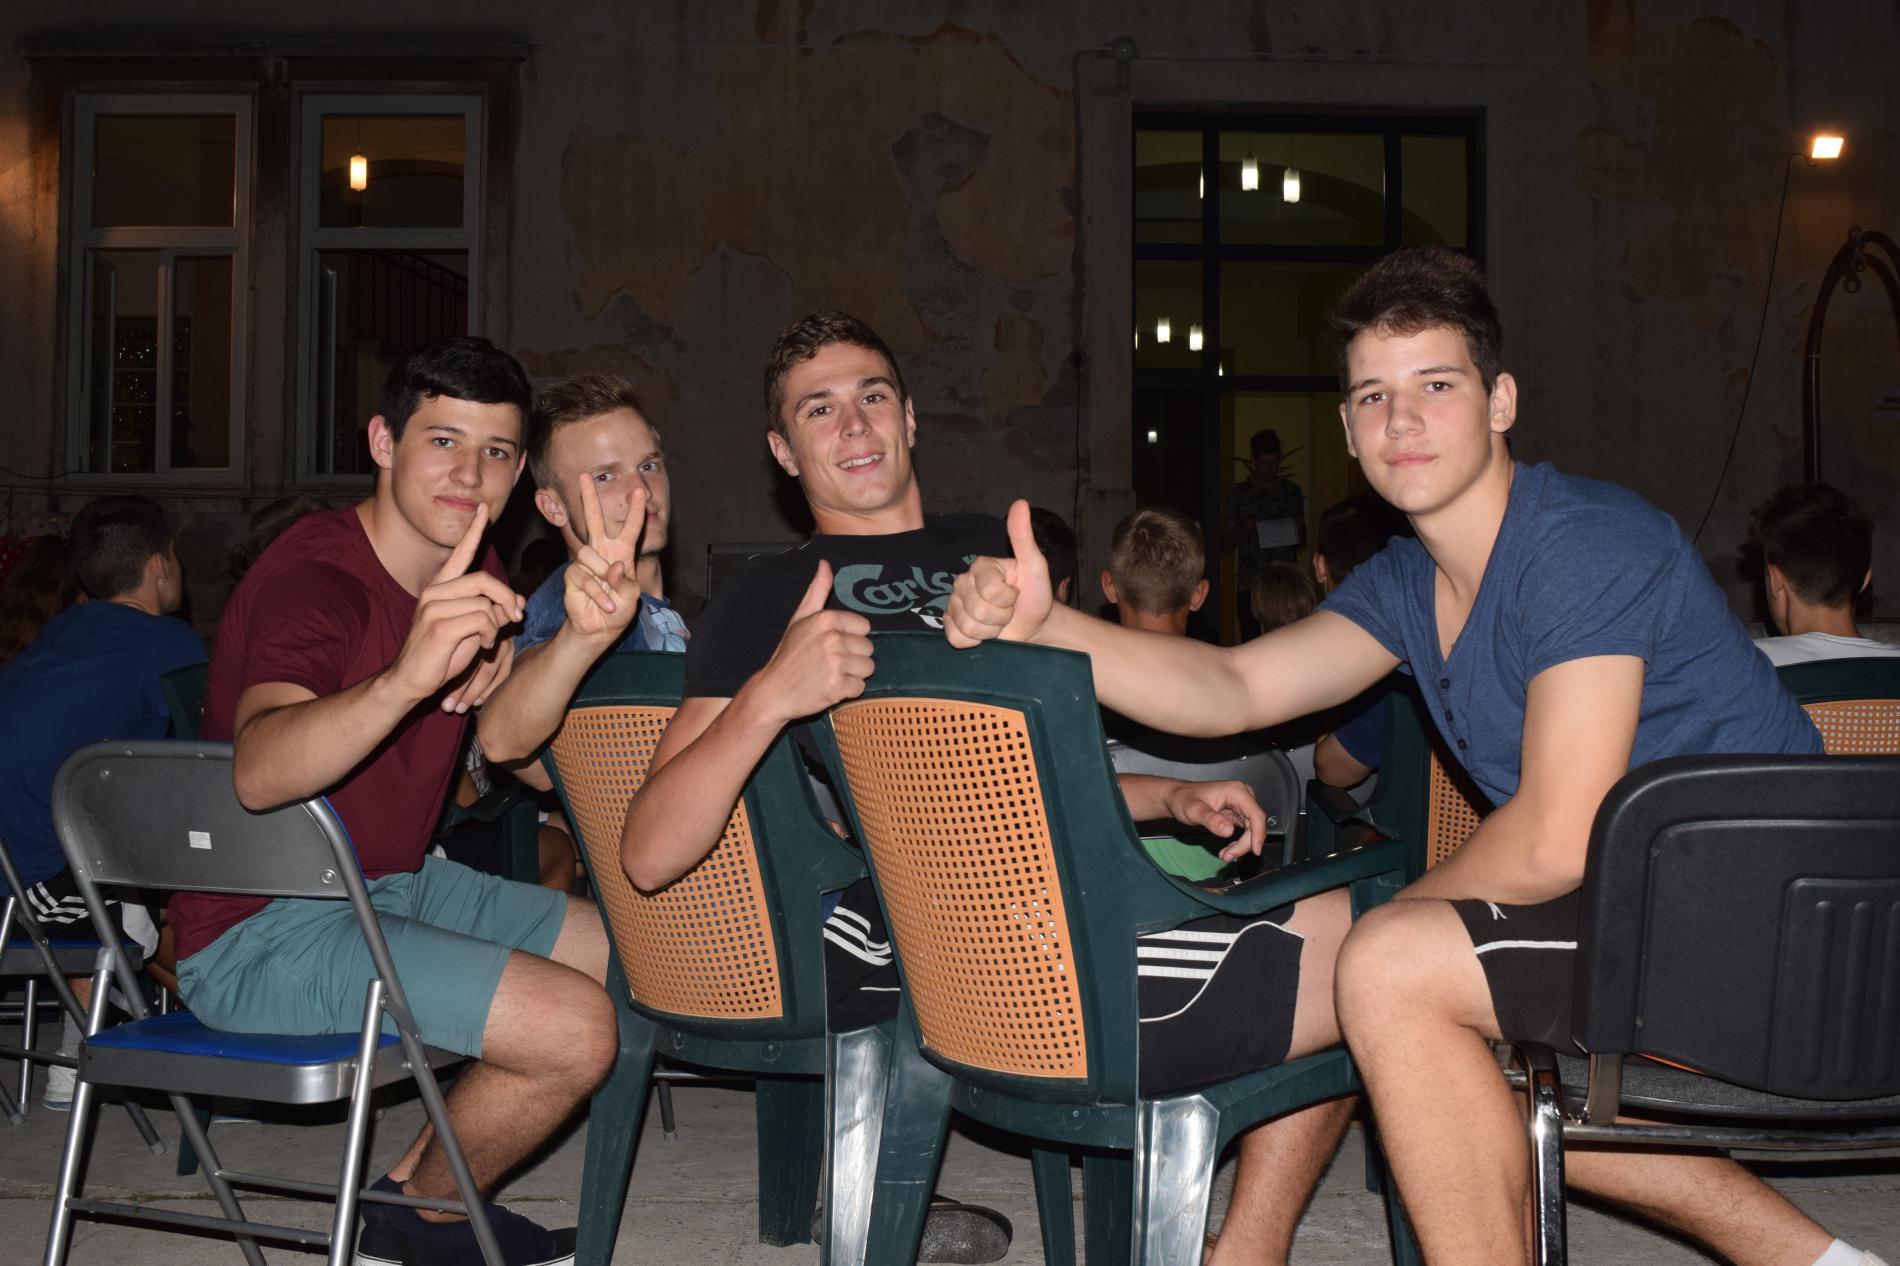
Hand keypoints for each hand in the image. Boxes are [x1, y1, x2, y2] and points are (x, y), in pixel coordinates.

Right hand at [385, 503, 524, 706]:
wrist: (411, 680)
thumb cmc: (442, 655)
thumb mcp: (471, 629)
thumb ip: (491, 611)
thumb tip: (517, 602)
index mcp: (441, 587)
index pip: (460, 553)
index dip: (474, 530)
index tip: (484, 508)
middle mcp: (435, 591)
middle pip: (485, 580)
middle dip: (507, 599)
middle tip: (517, 617)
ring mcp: (434, 607)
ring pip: (485, 602)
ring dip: (496, 624)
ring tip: (489, 640)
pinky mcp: (438, 625)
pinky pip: (481, 620)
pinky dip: (490, 636)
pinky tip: (482, 648)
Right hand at [562, 474, 646, 640]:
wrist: (599, 628)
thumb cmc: (619, 610)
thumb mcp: (631, 598)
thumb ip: (625, 582)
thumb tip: (613, 566)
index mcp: (622, 554)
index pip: (630, 528)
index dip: (635, 511)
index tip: (639, 491)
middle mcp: (602, 553)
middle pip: (594, 519)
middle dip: (589, 497)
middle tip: (585, 475)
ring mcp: (586, 563)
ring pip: (589, 555)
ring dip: (603, 578)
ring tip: (611, 597)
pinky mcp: (572, 575)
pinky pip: (583, 576)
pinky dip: (597, 593)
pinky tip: (605, 604)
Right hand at [753, 561, 873, 722]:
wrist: (773, 690)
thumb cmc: (789, 654)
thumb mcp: (800, 618)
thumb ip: (817, 591)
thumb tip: (825, 564)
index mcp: (826, 619)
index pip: (864, 627)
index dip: (851, 638)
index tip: (832, 645)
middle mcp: (833, 639)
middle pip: (868, 648)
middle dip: (853, 657)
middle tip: (829, 662)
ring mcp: (836, 664)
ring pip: (868, 668)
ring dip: (852, 675)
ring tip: (830, 674)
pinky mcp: (837, 687)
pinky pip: (860, 688)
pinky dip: (847, 691)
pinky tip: (829, 687)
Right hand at [943, 499, 1052, 648]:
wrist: (1032, 624)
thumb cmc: (1035, 594)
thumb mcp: (1035, 566)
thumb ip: (1024, 538)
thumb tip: (1020, 503)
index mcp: (981, 565)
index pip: (989, 590)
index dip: (1008, 600)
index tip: (1016, 595)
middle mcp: (963, 581)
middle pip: (978, 610)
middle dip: (1000, 617)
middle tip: (1008, 611)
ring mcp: (954, 603)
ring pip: (968, 626)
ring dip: (990, 631)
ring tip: (998, 622)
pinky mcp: (950, 625)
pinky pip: (956, 638)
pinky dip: (974, 641)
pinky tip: (984, 633)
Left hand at [1162, 778, 1268, 862]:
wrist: (1176, 798)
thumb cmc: (1183, 799)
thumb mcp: (1194, 810)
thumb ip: (1211, 819)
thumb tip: (1229, 830)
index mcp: (1236, 791)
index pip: (1256, 815)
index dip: (1259, 834)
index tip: (1255, 850)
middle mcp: (1242, 796)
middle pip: (1255, 824)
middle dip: (1245, 844)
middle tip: (1229, 856)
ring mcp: (1241, 805)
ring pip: (1252, 830)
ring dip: (1241, 845)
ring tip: (1226, 855)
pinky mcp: (1238, 814)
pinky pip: (1245, 831)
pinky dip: (1238, 843)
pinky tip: (1228, 850)